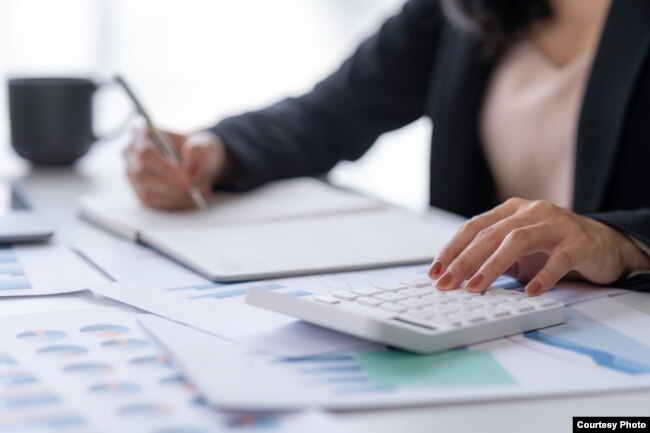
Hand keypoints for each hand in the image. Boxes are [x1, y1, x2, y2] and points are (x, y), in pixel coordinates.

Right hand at [124, 128, 231, 208]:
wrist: (198, 163)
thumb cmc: (196, 150)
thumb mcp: (203, 146)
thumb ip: (197, 152)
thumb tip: (188, 169)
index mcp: (142, 134)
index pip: (145, 153)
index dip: (165, 168)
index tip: (186, 178)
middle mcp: (131, 154)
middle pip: (142, 174)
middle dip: (171, 185)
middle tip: (194, 189)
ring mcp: (132, 175)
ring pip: (146, 191)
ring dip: (174, 196)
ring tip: (198, 194)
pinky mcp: (139, 192)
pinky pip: (151, 202)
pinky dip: (172, 203)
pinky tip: (189, 200)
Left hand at [428, 198, 649, 295]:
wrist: (605, 244)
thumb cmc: (553, 247)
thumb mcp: (517, 251)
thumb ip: (491, 257)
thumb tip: (455, 278)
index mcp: (511, 211)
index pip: (473, 227)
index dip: (452, 249)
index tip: (435, 271)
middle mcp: (531, 212)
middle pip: (490, 234)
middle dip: (464, 260)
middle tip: (447, 283)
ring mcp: (556, 225)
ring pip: (518, 241)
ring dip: (493, 265)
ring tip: (476, 287)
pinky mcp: (579, 243)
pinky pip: (558, 259)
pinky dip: (542, 276)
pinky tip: (530, 292)